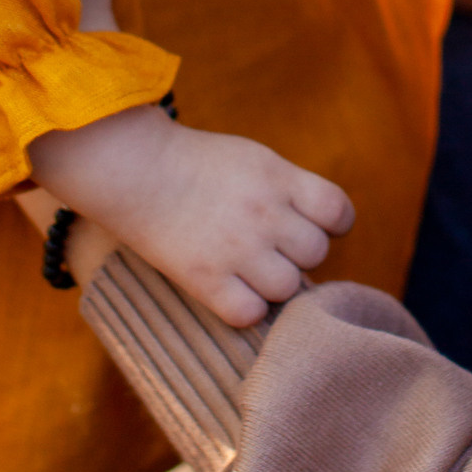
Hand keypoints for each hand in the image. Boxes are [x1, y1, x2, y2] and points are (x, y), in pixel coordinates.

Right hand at [28, 102, 352, 327]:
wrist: (133, 169)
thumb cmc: (194, 163)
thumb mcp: (253, 158)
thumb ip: (288, 190)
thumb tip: (320, 232)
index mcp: (278, 177)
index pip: (339, 212)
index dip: (331, 224)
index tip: (309, 225)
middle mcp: (264, 213)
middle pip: (315, 253)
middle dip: (296, 253)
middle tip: (266, 246)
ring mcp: (236, 248)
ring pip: (287, 287)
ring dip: (272, 283)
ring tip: (246, 269)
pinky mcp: (206, 278)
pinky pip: (250, 313)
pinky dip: (244, 308)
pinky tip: (227, 289)